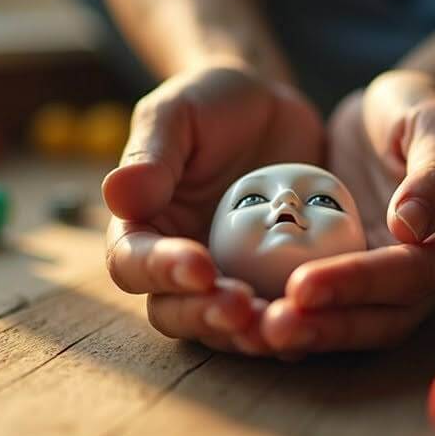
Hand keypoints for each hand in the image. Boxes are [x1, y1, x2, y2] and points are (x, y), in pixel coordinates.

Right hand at [103, 65, 323, 353]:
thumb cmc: (211, 103)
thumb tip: (116, 195)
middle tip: (242, 308)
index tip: (199, 265)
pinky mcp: (273, 284)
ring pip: (226, 326)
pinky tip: (319, 319)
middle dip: (206, 315)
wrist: (270, 107)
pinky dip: (295, 323)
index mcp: (142, 226)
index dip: (160, 271)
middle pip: (175, 311)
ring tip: (280, 324)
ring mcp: (228, 279)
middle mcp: (177, 265)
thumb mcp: (178, 114)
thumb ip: (151, 154)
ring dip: (249, 333)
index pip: (133, 262)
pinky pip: (278, 314)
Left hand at [261, 70, 434, 351]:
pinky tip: (250, 322)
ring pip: (354, 324)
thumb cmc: (422, 110)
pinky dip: (295, 317)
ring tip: (257, 332)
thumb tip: (411, 227)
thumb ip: (433, 173)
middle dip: (328, 327)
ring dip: (308, 335)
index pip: (414, 275)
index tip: (304, 285)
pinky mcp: (354, 278)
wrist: (391, 114)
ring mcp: (391, 282)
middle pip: (384, 318)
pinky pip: (327, 308)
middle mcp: (432, 275)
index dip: (360, 284)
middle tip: (271, 328)